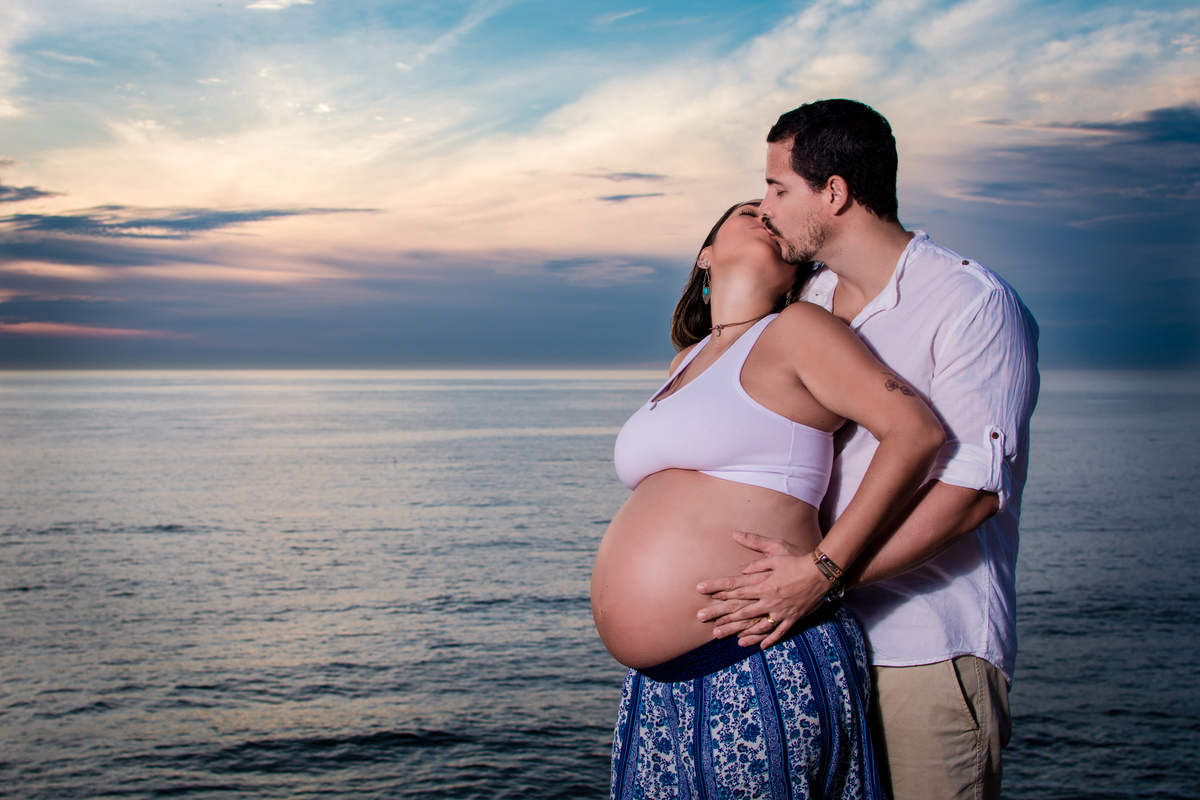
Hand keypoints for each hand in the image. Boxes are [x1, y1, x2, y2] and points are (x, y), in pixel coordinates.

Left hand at [696, 531, 831, 648]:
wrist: (822, 573)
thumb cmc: (798, 559)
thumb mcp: (776, 550)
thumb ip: (756, 554)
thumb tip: (739, 559)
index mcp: (763, 584)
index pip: (735, 589)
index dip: (718, 590)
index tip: (702, 591)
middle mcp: (769, 601)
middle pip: (740, 611)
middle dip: (721, 615)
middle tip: (704, 621)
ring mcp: (780, 611)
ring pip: (756, 625)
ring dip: (739, 632)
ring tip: (724, 637)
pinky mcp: (792, 617)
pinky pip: (778, 631)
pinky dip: (768, 639)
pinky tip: (759, 645)